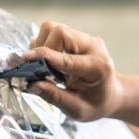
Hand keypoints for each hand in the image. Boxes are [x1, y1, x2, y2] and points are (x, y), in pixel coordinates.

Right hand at [5, 21, 124, 121]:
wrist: (111, 94)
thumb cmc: (96, 104)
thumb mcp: (78, 110)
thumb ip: (55, 97)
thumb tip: (31, 85)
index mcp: (98, 67)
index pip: (68, 58)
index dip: (45, 57)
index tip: (27, 59)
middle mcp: (93, 47)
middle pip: (59, 32)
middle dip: (42, 49)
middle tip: (38, 69)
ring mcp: (85, 39)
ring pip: (53, 28)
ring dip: (41, 45)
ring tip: (44, 66)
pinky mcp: (76, 36)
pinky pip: (52, 32)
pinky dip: (44, 44)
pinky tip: (49, 62)